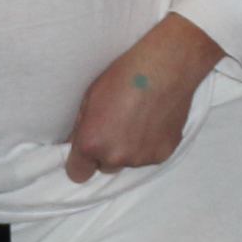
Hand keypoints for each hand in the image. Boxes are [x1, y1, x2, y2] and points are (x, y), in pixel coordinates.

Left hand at [67, 14, 222, 183]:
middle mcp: (115, 157)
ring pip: (128, 162)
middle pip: (105, 167)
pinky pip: (149, 155)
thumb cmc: (123, 76)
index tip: (87, 152)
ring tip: (138, 120)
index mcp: (91, 143)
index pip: (78, 174)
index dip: (81, 163)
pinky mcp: (163, 154)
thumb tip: (76, 143)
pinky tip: (153, 121)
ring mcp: (141, 158)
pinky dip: (149, 144)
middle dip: (107, 153)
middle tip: (117, 126)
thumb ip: (81, 127)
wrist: (165, 67)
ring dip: (129, 148)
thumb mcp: (90, 97)